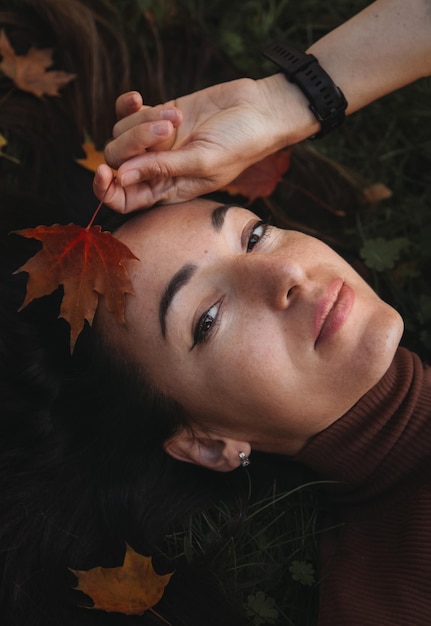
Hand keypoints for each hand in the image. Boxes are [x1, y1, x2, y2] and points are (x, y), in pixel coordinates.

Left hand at [93, 77, 315, 212]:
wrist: (259, 110)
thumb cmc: (240, 143)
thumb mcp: (203, 161)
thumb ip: (162, 169)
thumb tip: (122, 176)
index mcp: (168, 191)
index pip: (125, 200)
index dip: (107, 190)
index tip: (105, 171)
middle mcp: (158, 169)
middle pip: (118, 161)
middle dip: (133, 143)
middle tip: (166, 130)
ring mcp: (157, 142)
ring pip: (121, 133)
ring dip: (142, 121)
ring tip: (176, 117)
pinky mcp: (158, 115)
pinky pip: (127, 112)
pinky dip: (130, 105)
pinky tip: (140, 97)